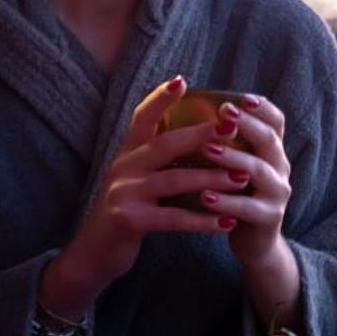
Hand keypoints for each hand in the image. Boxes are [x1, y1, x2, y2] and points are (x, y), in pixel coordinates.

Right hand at [39, 76, 245, 320]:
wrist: (94, 255)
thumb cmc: (126, 213)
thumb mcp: (136, 180)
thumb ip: (157, 160)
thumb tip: (198, 139)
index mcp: (127, 154)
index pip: (141, 118)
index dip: (160, 99)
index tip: (182, 81)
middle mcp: (123, 167)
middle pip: (165, 143)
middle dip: (201, 134)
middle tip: (233, 128)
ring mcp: (123, 193)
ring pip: (173, 180)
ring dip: (211, 178)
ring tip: (243, 178)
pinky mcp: (128, 220)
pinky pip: (172, 218)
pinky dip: (202, 220)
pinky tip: (226, 221)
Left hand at [195, 94, 292, 267]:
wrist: (254, 243)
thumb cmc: (237, 196)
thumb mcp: (237, 166)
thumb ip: (228, 142)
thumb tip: (194, 109)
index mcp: (272, 151)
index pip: (276, 121)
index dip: (262, 108)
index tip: (241, 98)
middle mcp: (281, 168)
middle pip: (269, 140)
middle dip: (247, 124)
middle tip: (223, 114)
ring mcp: (277, 193)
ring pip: (259, 171)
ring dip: (233, 158)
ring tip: (208, 149)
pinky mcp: (268, 218)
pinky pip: (248, 207)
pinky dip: (226, 200)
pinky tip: (205, 195)